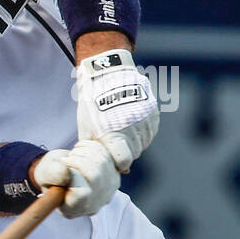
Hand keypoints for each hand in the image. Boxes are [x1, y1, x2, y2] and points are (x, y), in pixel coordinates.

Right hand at [32, 140, 119, 217]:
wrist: (62, 170)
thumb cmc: (51, 175)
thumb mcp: (44, 175)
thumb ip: (52, 174)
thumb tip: (67, 171)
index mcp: (73, 209)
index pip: (82, 193)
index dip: (73, 174)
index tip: (63, 164)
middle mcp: (93, 205)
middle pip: (95, 176)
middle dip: (78, 159)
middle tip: (67, 158)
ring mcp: (107, 191)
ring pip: (103, 163)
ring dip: (85, 152)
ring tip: (73, 154)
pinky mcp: (115, 176)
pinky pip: (108, 155)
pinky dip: (94, 147)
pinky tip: (83, 149)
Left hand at [75, 48, 158, 171]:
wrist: (108, 73)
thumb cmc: (92, 102)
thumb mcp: (86, 126)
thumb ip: (94, 148)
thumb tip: (104, 165)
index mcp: (115, 135)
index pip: (124, 162)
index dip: (117, 162)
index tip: (111, 155)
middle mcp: (133, 130)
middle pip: (134, 153)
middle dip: (124, 150)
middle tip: (114, 137)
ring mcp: (145, 121)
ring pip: (143, 143)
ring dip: (134, 141)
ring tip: (121, 125)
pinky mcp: (153, 114)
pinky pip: (150, 131)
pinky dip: (142, 130)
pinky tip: (131, 120)